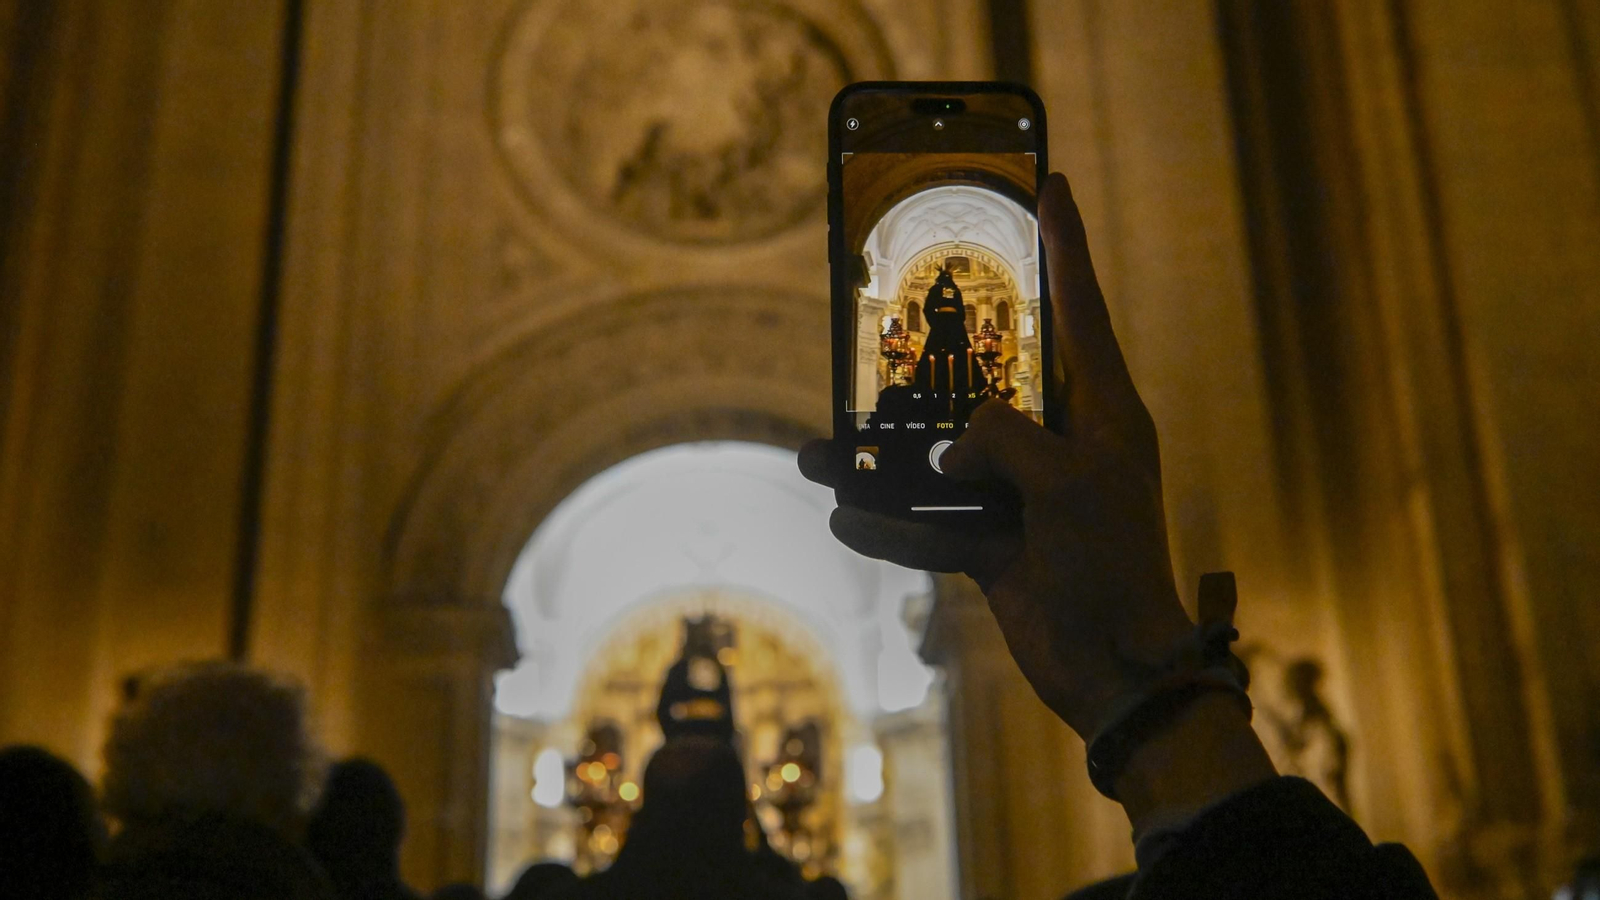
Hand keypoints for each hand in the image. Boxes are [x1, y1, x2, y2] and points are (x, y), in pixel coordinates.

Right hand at [800, 172, 1193, 739]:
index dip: (1063, 244)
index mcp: (1101, 412)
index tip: (1047, 184)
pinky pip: (931, 523)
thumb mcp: (1067, 484)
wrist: (1114, 674)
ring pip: (942, 456)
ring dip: (884, 458)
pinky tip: (843, 518)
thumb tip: (951, 440)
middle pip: (991, 377)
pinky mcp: (997, 542)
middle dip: (935, 356)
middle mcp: (1062, 443)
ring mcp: (1024, 494)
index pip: (1079, 308)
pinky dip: (889, 525)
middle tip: (890, 319)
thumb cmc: (1113, 568)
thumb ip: (1004, 437)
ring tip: (822, 448)